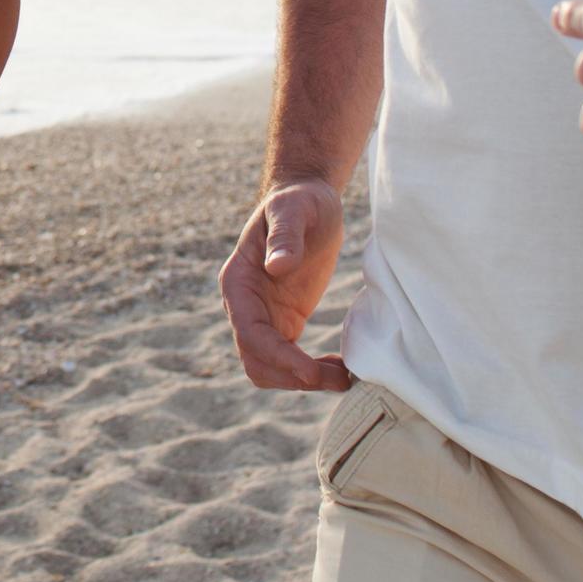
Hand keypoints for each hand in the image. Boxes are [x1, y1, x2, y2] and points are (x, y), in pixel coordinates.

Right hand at [219, 178, 353, 390]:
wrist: (308, 200)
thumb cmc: (299, 201)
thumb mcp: (295, 210)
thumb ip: (285, 236)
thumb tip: (277, 266)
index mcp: (238, 282)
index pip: (250, 333)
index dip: (279, 357)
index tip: (311, 372)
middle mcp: (244, 305)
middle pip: (256, 361)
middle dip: (292, 377)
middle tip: (338, 379)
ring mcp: (263, 317)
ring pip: (270, 369)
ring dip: (301, 381)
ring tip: (344, 378)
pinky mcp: (284, 322)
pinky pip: (290, 361)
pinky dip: (311, 373)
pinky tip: (341, 369)